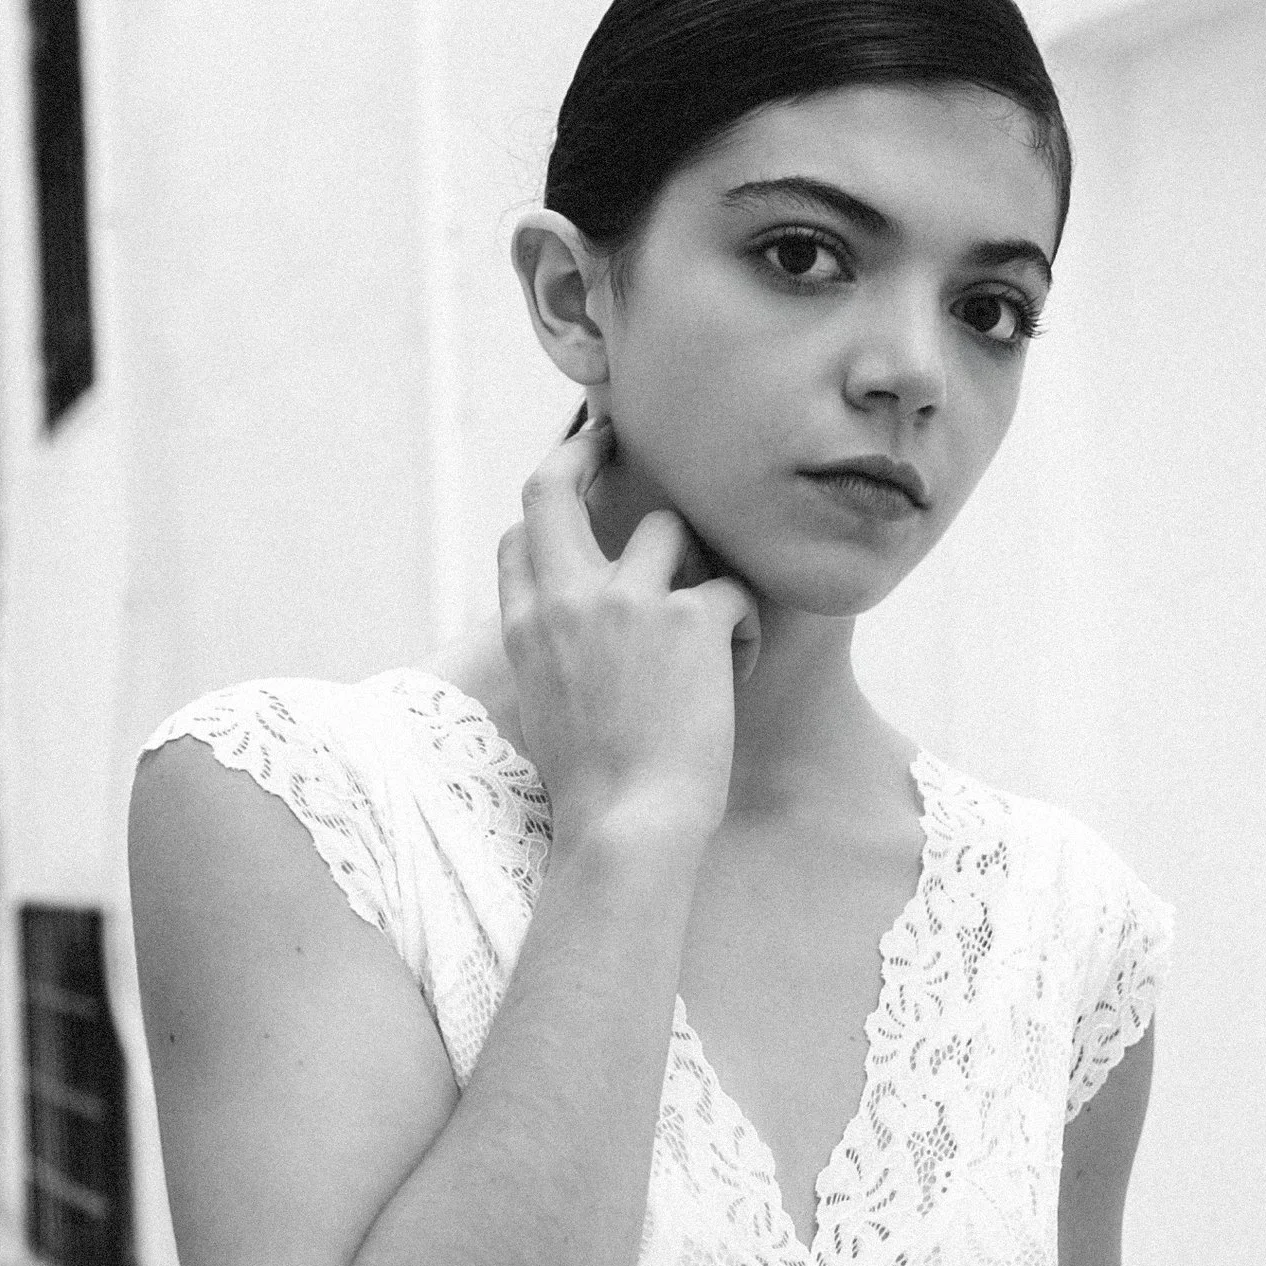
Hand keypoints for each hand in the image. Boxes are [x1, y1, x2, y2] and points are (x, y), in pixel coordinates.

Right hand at [496, 412, 756, 859]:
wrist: (628, 829)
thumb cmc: (597, 796)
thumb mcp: (547, 715)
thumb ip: (553, 659)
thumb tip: (576, 641)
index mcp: (524, 630)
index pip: (518, 538)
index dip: (548, 513)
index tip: (573, 498)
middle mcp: (564, 601)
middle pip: (552, 487)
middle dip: (585, 451)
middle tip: (613, 436)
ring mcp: (626, 603)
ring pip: (670, 526)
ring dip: (700, 566)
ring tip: (715, 630)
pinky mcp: (690, 619)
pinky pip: (732, 591)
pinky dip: (746, 634)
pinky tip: (741, 677)